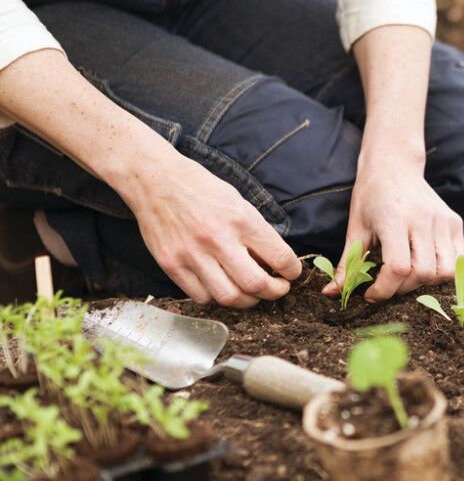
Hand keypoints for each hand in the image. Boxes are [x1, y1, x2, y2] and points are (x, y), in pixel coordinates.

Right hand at [0, 49, 298, 306]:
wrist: (154, 179)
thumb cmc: (200, 188)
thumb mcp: (238, 201)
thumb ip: (256, 232)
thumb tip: (275, 262)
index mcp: (241, 220)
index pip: (280, 258)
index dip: (292, 271)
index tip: (292, 273)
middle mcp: (217, 240)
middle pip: (256, 285)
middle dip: (274, 292)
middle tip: (277, 289)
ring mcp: (191, 255)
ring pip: (229, 298)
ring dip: (247, 301)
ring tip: (251, 293)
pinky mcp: (171, 265)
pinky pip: (201, 297)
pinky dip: (217, 298)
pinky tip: (222, 286)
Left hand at [322, 162, 463, 301]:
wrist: (394, 166)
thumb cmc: (370, 197)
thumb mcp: (355, 229)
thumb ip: (347, 264)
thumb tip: (331, 293)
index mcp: (394, 219)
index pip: (398, 268)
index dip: (384, 290)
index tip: (371, 294)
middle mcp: (424, 219)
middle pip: (422, 273)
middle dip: (402, 289)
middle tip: (387, 284)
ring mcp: (443, 221)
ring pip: (444, 272)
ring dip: (425, 283)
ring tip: (408, 277)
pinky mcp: (455, 223)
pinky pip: (458, 262)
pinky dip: (443, 273)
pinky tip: (425, 268)